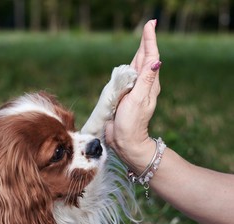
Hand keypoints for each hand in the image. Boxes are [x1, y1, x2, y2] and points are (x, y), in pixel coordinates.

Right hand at [106, 20, 160, 172]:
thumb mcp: (139, 99)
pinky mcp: (124, 96)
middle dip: (146, 42)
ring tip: (142, 39)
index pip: (151, 56)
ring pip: (135, 67)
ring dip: (137, 52)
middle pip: (145, 58)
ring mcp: (134, 90)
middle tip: (148, 26)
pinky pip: (126, 78)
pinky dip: (127, 68)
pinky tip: (127, 65)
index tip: (150, 24)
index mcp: (148, 83)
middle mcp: (143, 84)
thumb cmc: (132, 122)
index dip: (149, 40)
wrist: (125, 141)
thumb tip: (156, 60)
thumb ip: (145, 79)